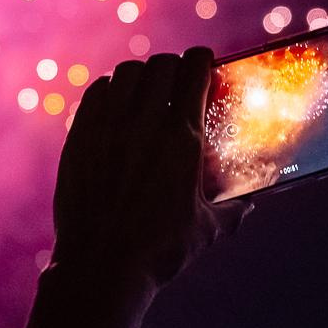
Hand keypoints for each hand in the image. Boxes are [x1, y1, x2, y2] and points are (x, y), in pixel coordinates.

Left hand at [50, 48, 248, 298]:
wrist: (101, 267)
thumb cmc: (159, 252)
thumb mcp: (207, 229)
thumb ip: (233, 210)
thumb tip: (248, 206)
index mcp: (183, 137)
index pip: (195, 70)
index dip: (202, 60)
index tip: (204, 63)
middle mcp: (144, 124)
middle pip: (161, 65)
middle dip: (174, 66)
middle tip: (178, 78)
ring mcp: (107, 128)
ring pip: (126, 74)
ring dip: (142, 75)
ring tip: (147, 88)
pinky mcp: (79, 139)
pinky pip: (96, 94)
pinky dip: (110, 90)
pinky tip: (115, 101)